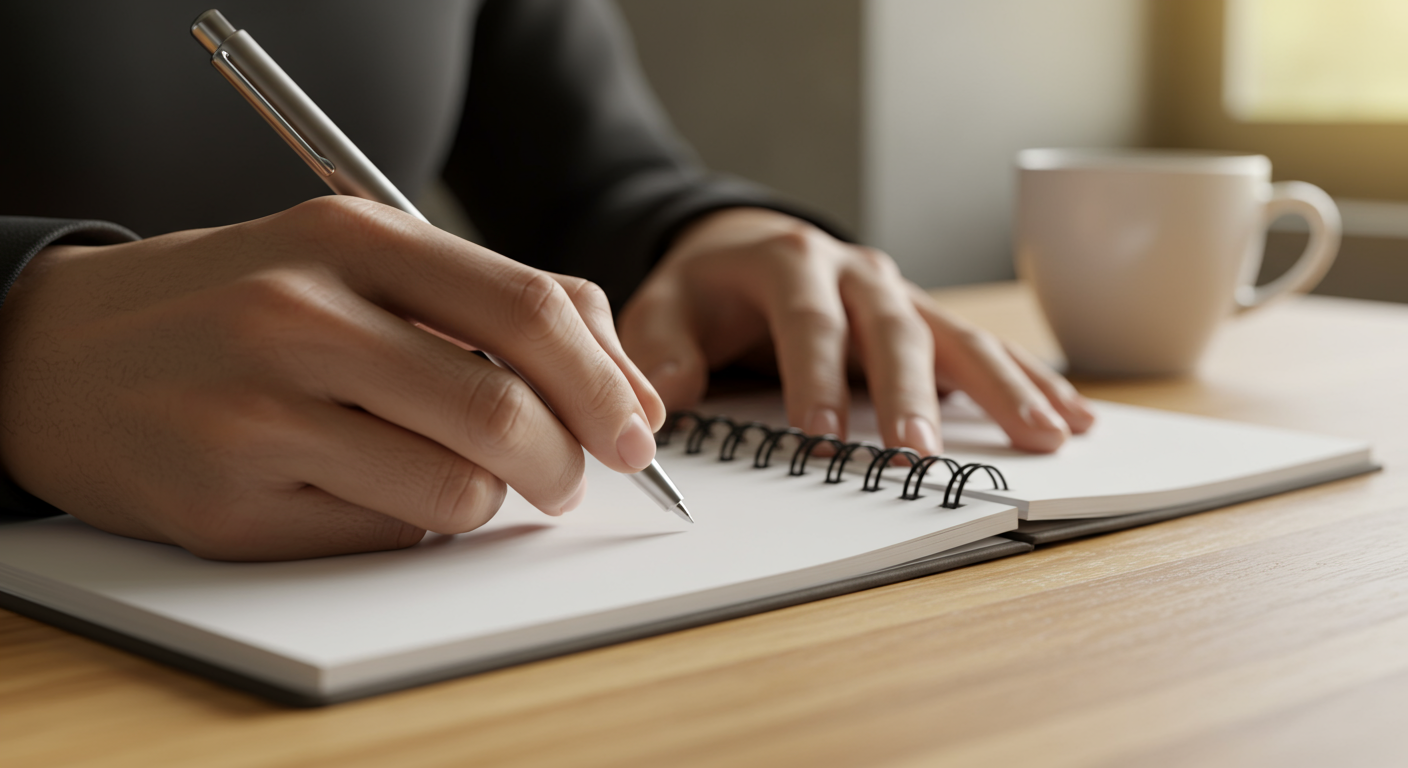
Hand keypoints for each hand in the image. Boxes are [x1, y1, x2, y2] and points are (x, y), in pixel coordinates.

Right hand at [0, 197, 663, 559]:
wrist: (56, 353)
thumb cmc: (234, 304)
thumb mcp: (355, 259)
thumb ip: (490, 303)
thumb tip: (622, 389)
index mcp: (350, 237)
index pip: (529, 308)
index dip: (608, 382)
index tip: (638, 430)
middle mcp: (301, 317)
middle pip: (505, 412)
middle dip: (568, 462)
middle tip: (569, 476)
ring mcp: (257, 414)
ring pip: (456, 491)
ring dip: (488, 500)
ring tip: (455, 476)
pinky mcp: (227, 506)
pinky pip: (383, 535)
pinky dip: (410, 524)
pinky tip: (370, 489)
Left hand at [617, 207, 1093, 453]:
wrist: (744, 245)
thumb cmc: (705, 289)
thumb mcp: (663, 307)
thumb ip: (660, 350)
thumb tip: (670, 396)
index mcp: (788, 263)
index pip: (806, 320)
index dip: (814, 375)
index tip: (818, 434)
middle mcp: (855, 271)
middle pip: (893, 328)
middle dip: (911, 390)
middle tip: (919, 450)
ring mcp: (898, 293)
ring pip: (957, 335)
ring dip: (1001, 386)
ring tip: (1044, 435)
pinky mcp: (925, 318)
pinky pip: (984, 346)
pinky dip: (1029, 379)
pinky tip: (1070, 414)